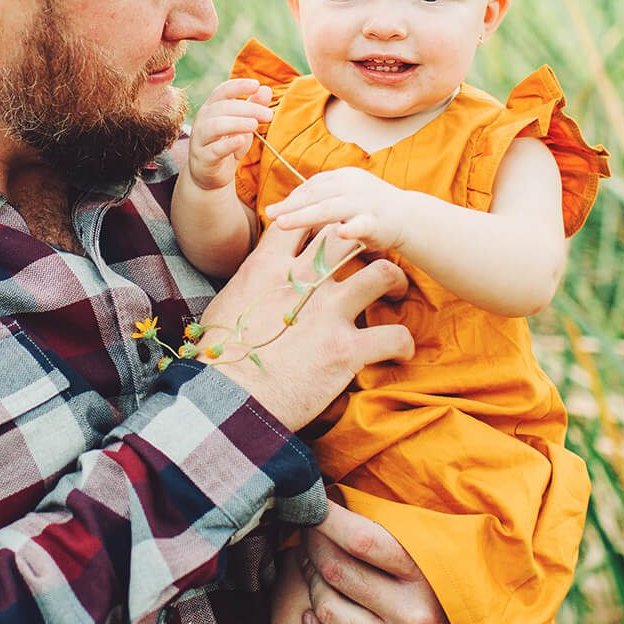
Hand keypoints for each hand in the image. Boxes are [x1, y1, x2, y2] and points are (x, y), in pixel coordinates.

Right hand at [185, 79, 273, 191]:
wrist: (209, 176)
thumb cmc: (227, 145)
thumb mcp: (243, 125)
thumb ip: (253, 106)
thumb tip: (265, 89)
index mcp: (211, 109)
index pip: (222, 92)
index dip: (238, 86)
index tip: (256, 84)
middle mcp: (202, 121)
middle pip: (222, 108)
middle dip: (247, 108)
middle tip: (268, 114)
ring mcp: (200, 140)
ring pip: (215, 126)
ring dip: (236, 123)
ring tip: (255, 125)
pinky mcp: (203, 158)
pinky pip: (214, 149)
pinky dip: (228, 144)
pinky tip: (241, 140)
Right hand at [201, 222, 412, 431]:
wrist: (224, 401)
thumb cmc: (220, 358)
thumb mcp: (227, 303)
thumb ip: (253, 282)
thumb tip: (259, 279)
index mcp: (268, 267)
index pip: (305, 222)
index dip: (323, 223)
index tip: (333, 237)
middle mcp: (302, 281)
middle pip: (348, 236)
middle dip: (367, 240)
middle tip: (374, 254)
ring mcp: (329, 313)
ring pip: (384, 273)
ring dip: (396, 281)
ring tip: (397, 293)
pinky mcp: (347, 350)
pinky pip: (395, 335)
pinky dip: (403, 343)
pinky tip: (400, 352)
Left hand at [264, 166, 413, 253]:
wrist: (408, 216)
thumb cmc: (370, 208)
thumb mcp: (345, 195)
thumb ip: (323, 197)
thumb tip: (290, 205)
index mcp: (343, 177)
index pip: (312, 185)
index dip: (292, 198)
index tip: (274, 210)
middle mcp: (352, 186)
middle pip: (315, 195)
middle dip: (290, 206)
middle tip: (270, 215)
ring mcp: (364, 203)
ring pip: (329, 209)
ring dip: (304, 216)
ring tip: (283, 223)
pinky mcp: (377, 221)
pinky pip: (362, 225)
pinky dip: (352, 229)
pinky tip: (340, 233)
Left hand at [299, 504, 464, 623]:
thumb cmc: (442, 579)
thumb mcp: (430, 546)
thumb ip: (392, 523)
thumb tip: (336, 491)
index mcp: (426, 574)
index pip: (361, 538)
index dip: (326, 518)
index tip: (313, 505)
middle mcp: (414, 616)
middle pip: (336, 571)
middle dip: (312, 545)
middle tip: (309, 535)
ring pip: (326, 609)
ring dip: (310, 585)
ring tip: (315, 571)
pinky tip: (312, 621)